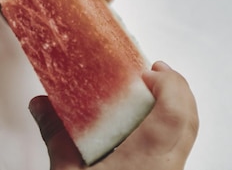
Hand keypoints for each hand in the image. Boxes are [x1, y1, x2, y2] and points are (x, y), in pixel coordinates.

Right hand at [29, 61, 198, 169]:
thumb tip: (42, 105)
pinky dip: (170, 127)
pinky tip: (146, 127)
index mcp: (146, 164)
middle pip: (190, 120)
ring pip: (188, 134)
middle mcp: (165, 168)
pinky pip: (179, 147)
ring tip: (151, 94)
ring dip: (175, 107)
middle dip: (176, 89)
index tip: (148, 71)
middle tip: (154, 73)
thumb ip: (55, 136)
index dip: (169, 86)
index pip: (173, 115)